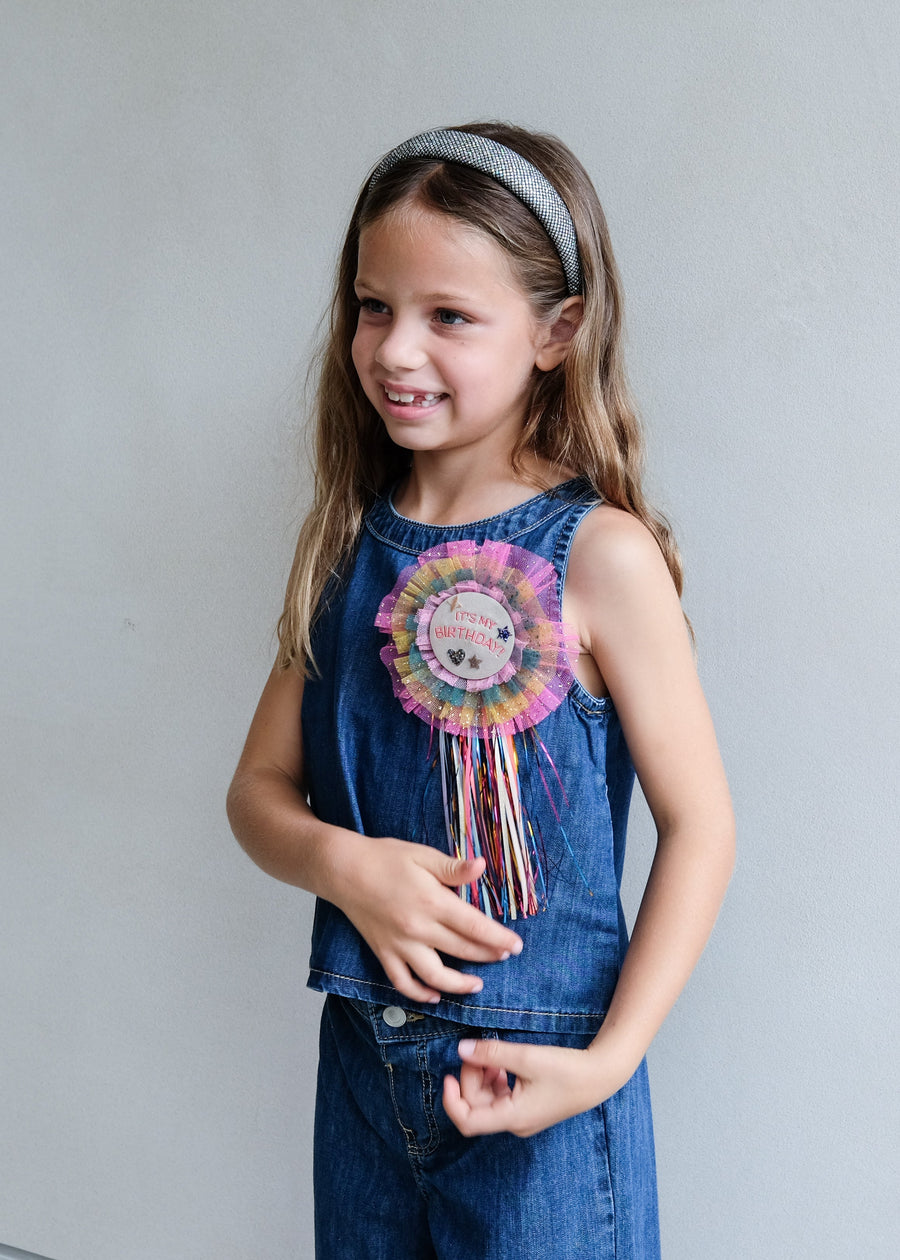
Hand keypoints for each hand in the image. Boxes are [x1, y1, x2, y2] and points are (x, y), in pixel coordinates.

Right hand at [332, 836, 522, 1003]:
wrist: (344, 869)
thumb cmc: (386, 858)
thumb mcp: (423, 856)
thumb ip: (453, 868)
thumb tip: (482, 866)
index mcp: (432, 902)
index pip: (475, 927)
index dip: (498, 939)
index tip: (516, 946)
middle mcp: (418, 929)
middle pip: (462, 951)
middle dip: (488, 957)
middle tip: (505, 957)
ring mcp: (399, 944)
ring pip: (435, 976)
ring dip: (459, 985)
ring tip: (477, 985)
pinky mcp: (383, 952)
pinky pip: (402, 982)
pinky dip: (419, 994)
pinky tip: (434, 995)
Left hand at [442, 1036, 631, 1137]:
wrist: (599, 1076)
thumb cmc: (567, 1070)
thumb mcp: (526, 1057)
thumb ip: (492, 1053)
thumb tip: (461, 1049)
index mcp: (512, 1117)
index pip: (467, 1121)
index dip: (452, 1100)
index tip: (449, 1076)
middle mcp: (514, 1123)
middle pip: (476, 1105)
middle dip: (471, 1077)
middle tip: (480, 1051)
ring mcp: (521, 1117)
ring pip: (487, 1100)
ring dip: (483, 1076)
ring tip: (494, 1054)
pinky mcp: (528, 1108)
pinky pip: (500, 1097)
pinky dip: (495, 1079)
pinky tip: (503, 1063)